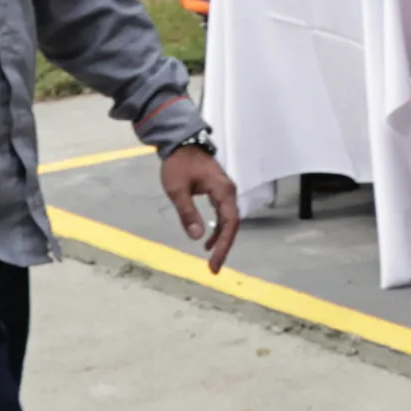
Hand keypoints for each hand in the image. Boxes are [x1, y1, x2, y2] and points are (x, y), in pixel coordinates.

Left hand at [161, 146, 242, 270]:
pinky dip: (218, 229)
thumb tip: (197, 237)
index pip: (230, 223)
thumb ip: (188, 213)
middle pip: (233, 224)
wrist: (182, 143)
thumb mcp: (177, 190)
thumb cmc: (179, 165)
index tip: (214, 263)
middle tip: (213, 267)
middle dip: (224, 247)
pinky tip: (208, 240)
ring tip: (212, 258)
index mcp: (223, 191)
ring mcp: (226, 192)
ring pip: (229, 220)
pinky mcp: (220, 192)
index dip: (224, 245)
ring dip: (222, 239)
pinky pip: (224, 214)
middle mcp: (229, 192)